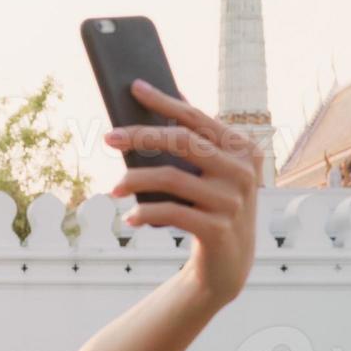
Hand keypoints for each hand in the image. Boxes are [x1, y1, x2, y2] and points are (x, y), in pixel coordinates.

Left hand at [106, 79, 260, 305]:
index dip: (164, 101)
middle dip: (141, 135)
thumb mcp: (207, 177)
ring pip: (171, 177)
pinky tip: (129, 219)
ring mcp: (233, 200)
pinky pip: (171, 213)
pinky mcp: (218, 228)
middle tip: (108, 138)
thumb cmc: (209, 209)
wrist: (228, 263)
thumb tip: (143, 118)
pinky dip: (144, 214)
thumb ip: (190, 150)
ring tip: (113, 189)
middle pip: (183, 141)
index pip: (197, 118)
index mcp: (243, 149)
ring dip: (134, 180)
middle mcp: (242, 171)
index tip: (134, 87)